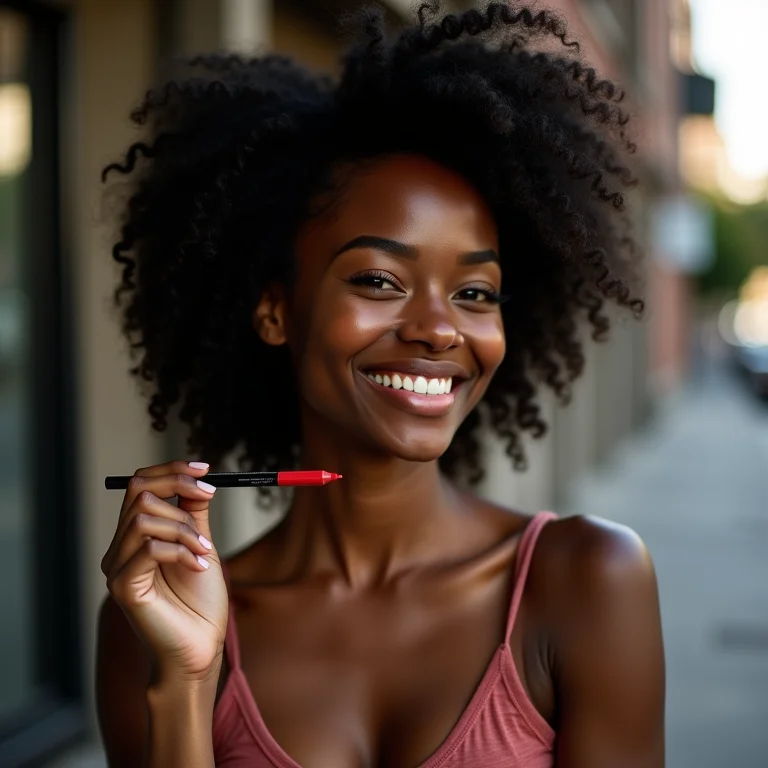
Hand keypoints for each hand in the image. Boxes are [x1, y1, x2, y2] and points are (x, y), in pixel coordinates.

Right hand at [100, 460, 227, 682]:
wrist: (200, 647)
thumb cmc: (199, 602)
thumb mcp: (201, 545)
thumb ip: (193, 514)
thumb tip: (197, 479)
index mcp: (136, 536)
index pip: (140, 484)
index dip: (171, 470)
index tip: (205, 467)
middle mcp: (120, 548)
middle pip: (139, 491)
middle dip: (179, 489)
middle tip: (210, 496)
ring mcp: (117, 567)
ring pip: (144, 518)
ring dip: (184, 528)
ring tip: (205, 552)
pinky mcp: (123, 587)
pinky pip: (149, 549)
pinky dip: (181, 551)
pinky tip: (200, 567)